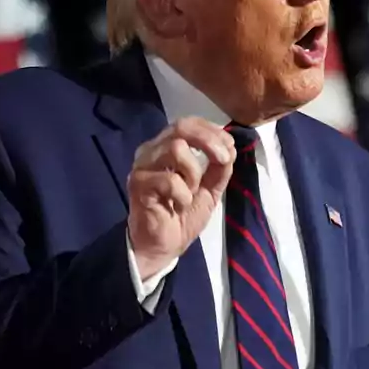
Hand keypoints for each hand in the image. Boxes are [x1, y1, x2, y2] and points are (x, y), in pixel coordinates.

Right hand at [127, 117, 235, 278]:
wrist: (164, 246)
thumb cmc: (183, 216)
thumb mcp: (210, 189)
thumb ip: (219, 168)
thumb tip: (230, 147)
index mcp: (167, 147)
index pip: (188, 122)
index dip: (211, 130)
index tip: (229, 147)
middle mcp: (152, 151)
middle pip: (181, 127)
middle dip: (208, 141)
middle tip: (223, 160)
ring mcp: (143, 166)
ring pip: (176, 148)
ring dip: (193, 173)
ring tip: (190, 192)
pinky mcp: (138, 184)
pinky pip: (169, 178)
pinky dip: (183, 194)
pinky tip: (178, 206)